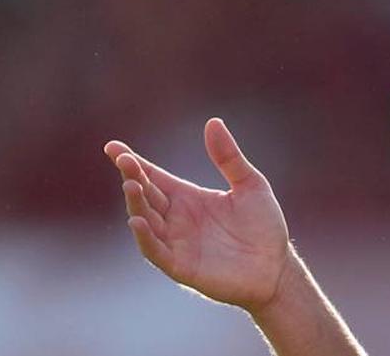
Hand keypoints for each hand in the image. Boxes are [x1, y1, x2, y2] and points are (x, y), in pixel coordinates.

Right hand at [104, 118, 291, 312]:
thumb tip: (213, 122)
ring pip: (146, 221)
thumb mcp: (250, 184)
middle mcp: (176, 219)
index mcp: (188, 197)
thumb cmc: (263, 226)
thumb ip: (229, 157)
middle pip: (146, 195)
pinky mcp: (181, 267)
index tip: (113, 147)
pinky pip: (156, 252)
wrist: (277, 267)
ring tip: (132, 185)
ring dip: (136, 204)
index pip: (154, 177)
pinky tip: (137, 222)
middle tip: (125, 161)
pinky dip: (145, 238)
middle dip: (133, 178)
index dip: (133, 163)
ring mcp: (176, 243)